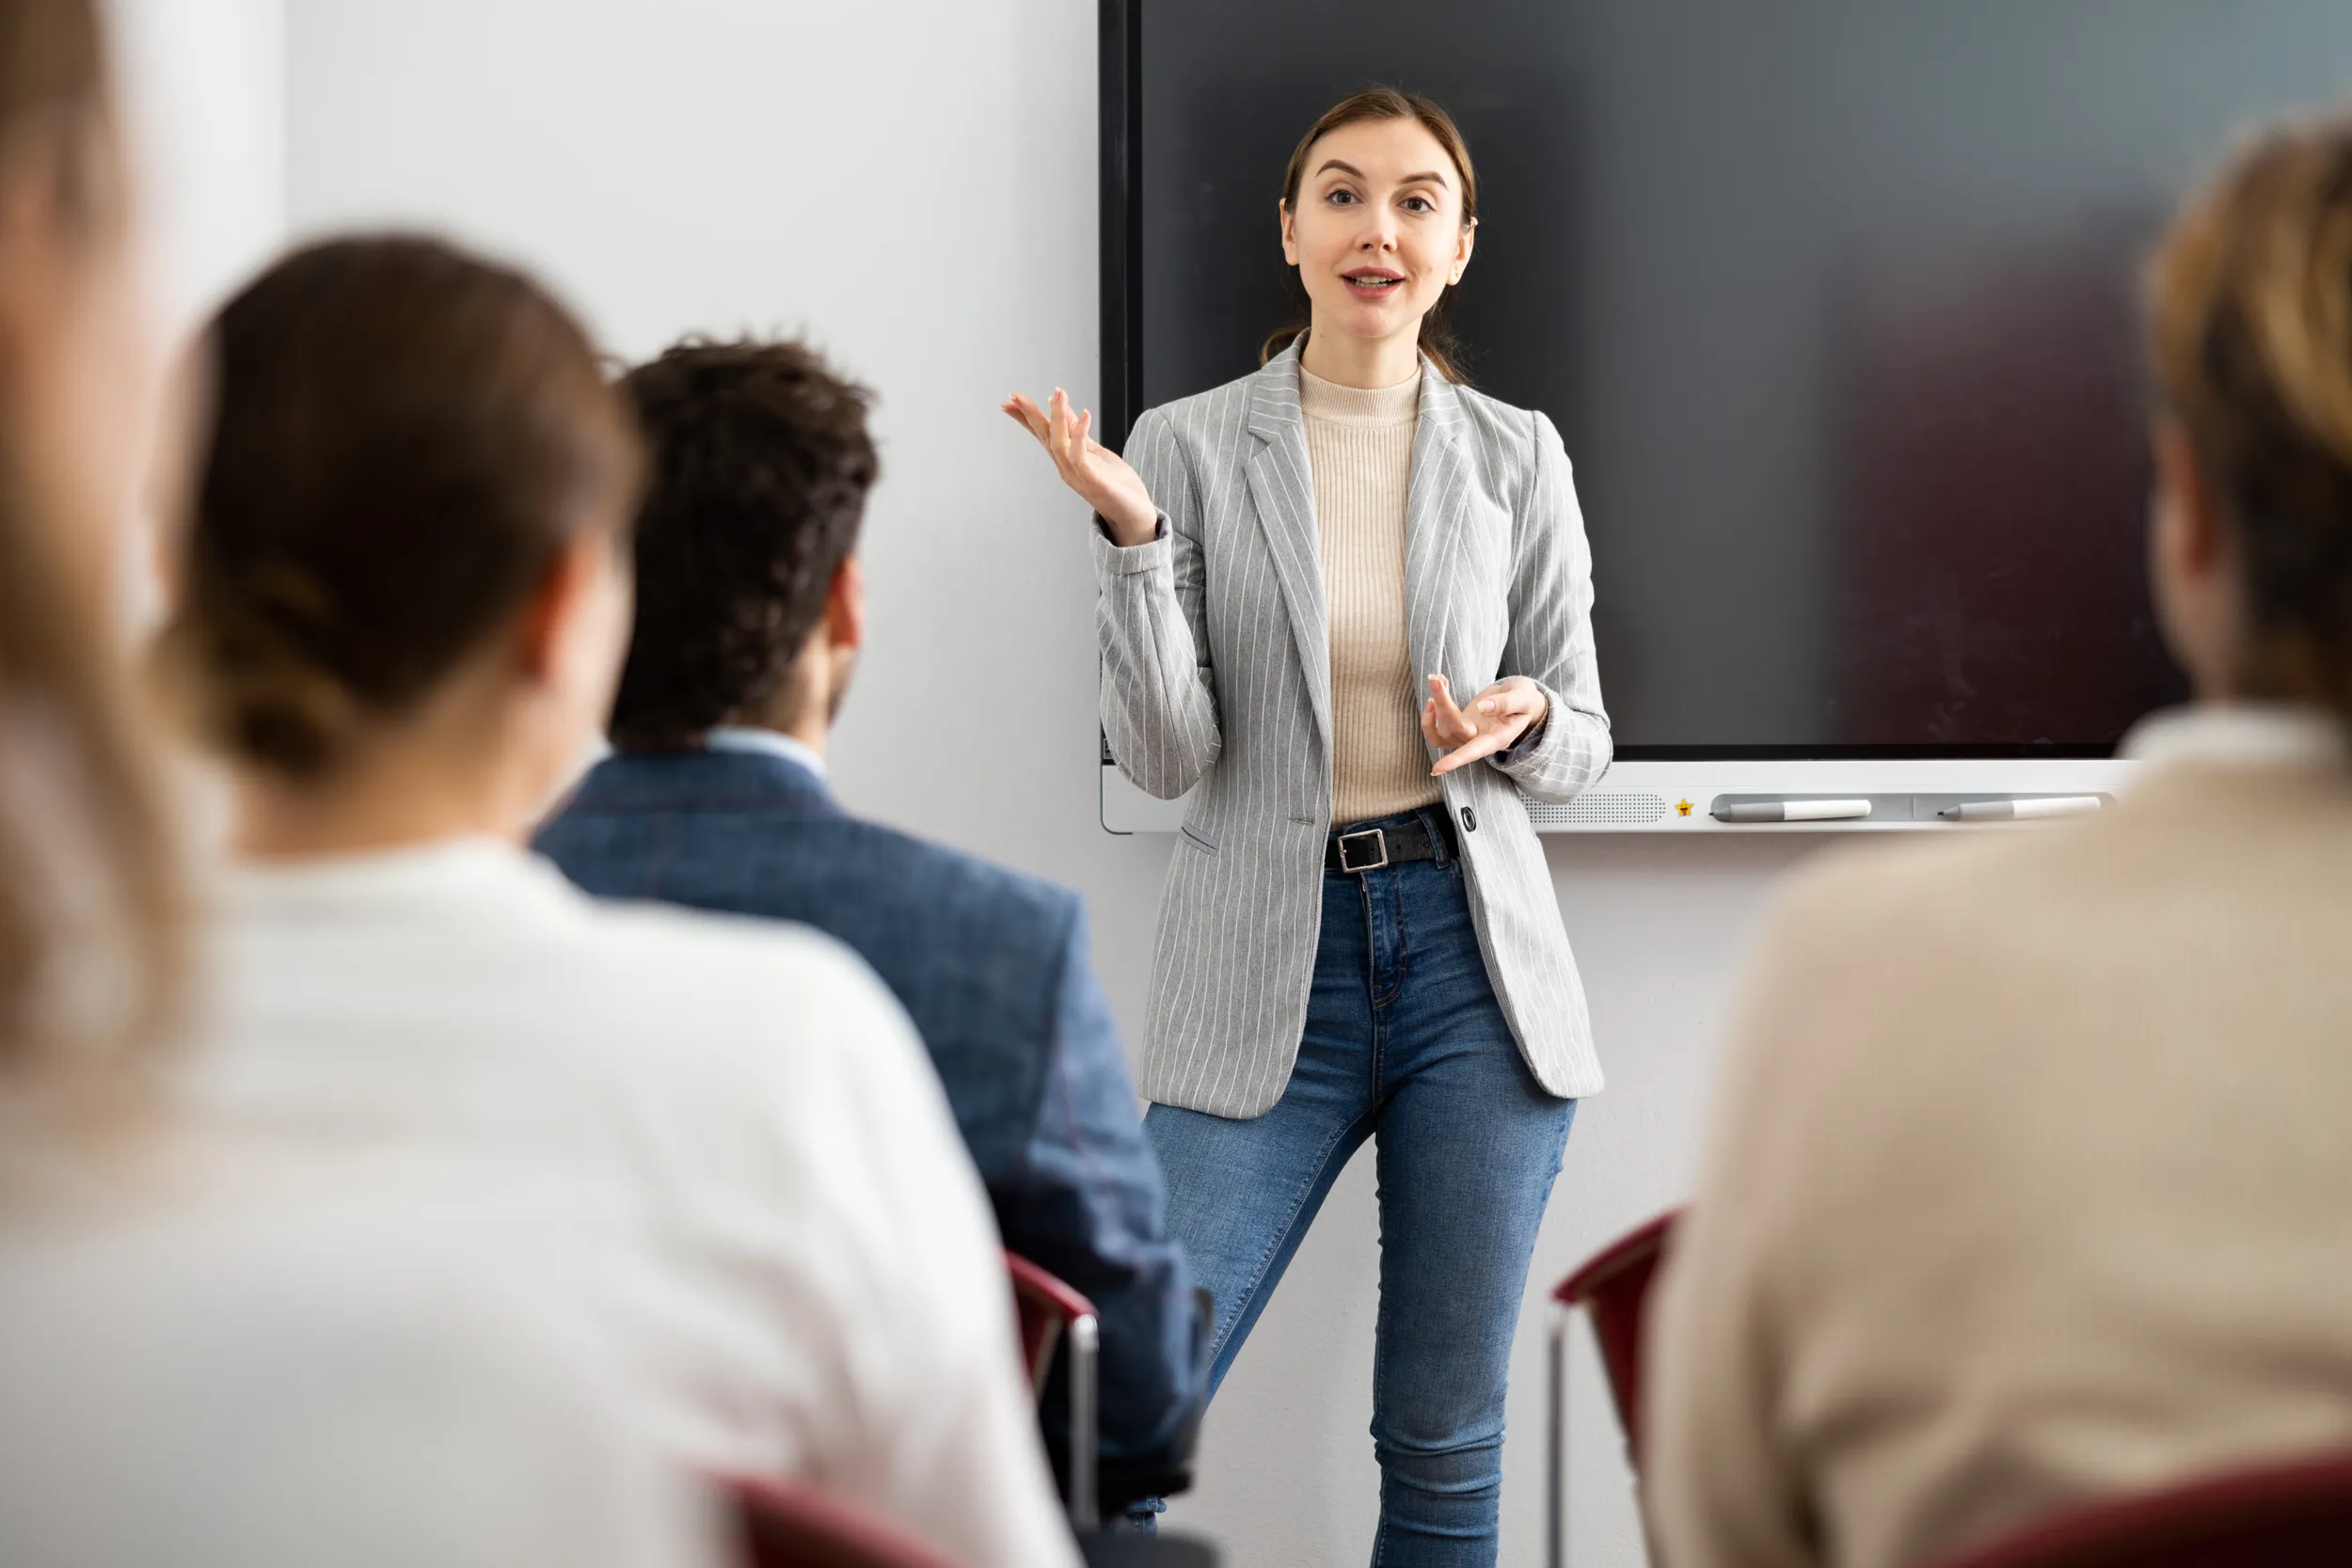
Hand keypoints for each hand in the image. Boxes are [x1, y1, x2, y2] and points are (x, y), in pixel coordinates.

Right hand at [1001, 388, 1159, 545]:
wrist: (1134, 516)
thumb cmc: (1117, 486)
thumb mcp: (1096, 452)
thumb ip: (1079, 433)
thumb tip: (1067, 410)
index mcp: (1066, 460)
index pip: (1041, 435)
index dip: (1025, 418)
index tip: (1010, 401)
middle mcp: (1066, 468)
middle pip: (1044, 437)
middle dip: (1030, 415)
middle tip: (1017, 395)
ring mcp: (1077, 475)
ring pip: (1059, 444)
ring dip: (1057, 418)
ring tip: (1057, 395)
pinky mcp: (1093, 481)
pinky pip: (1081, 456)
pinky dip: (1080, 434)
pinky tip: (1084, 415)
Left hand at [1422, 675, 1548, 776]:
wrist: (1518, 698)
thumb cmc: (1523, 699)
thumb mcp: (1521, 697)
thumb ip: (1505, 703)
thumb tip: (1482, 708)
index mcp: (1497, 738)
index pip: (1474, 751)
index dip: (1456, 760)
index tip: (1437, 769)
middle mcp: (1479, 741)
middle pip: (1452, 730)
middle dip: (1442, 703)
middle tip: (1436, 679)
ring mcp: (1466, 736)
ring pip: (1441, 729)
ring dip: (1435, 703)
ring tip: (1437, 679)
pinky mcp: (1457, 727)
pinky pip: (1437, 726)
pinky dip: (1433, 707)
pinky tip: (1441, 684)